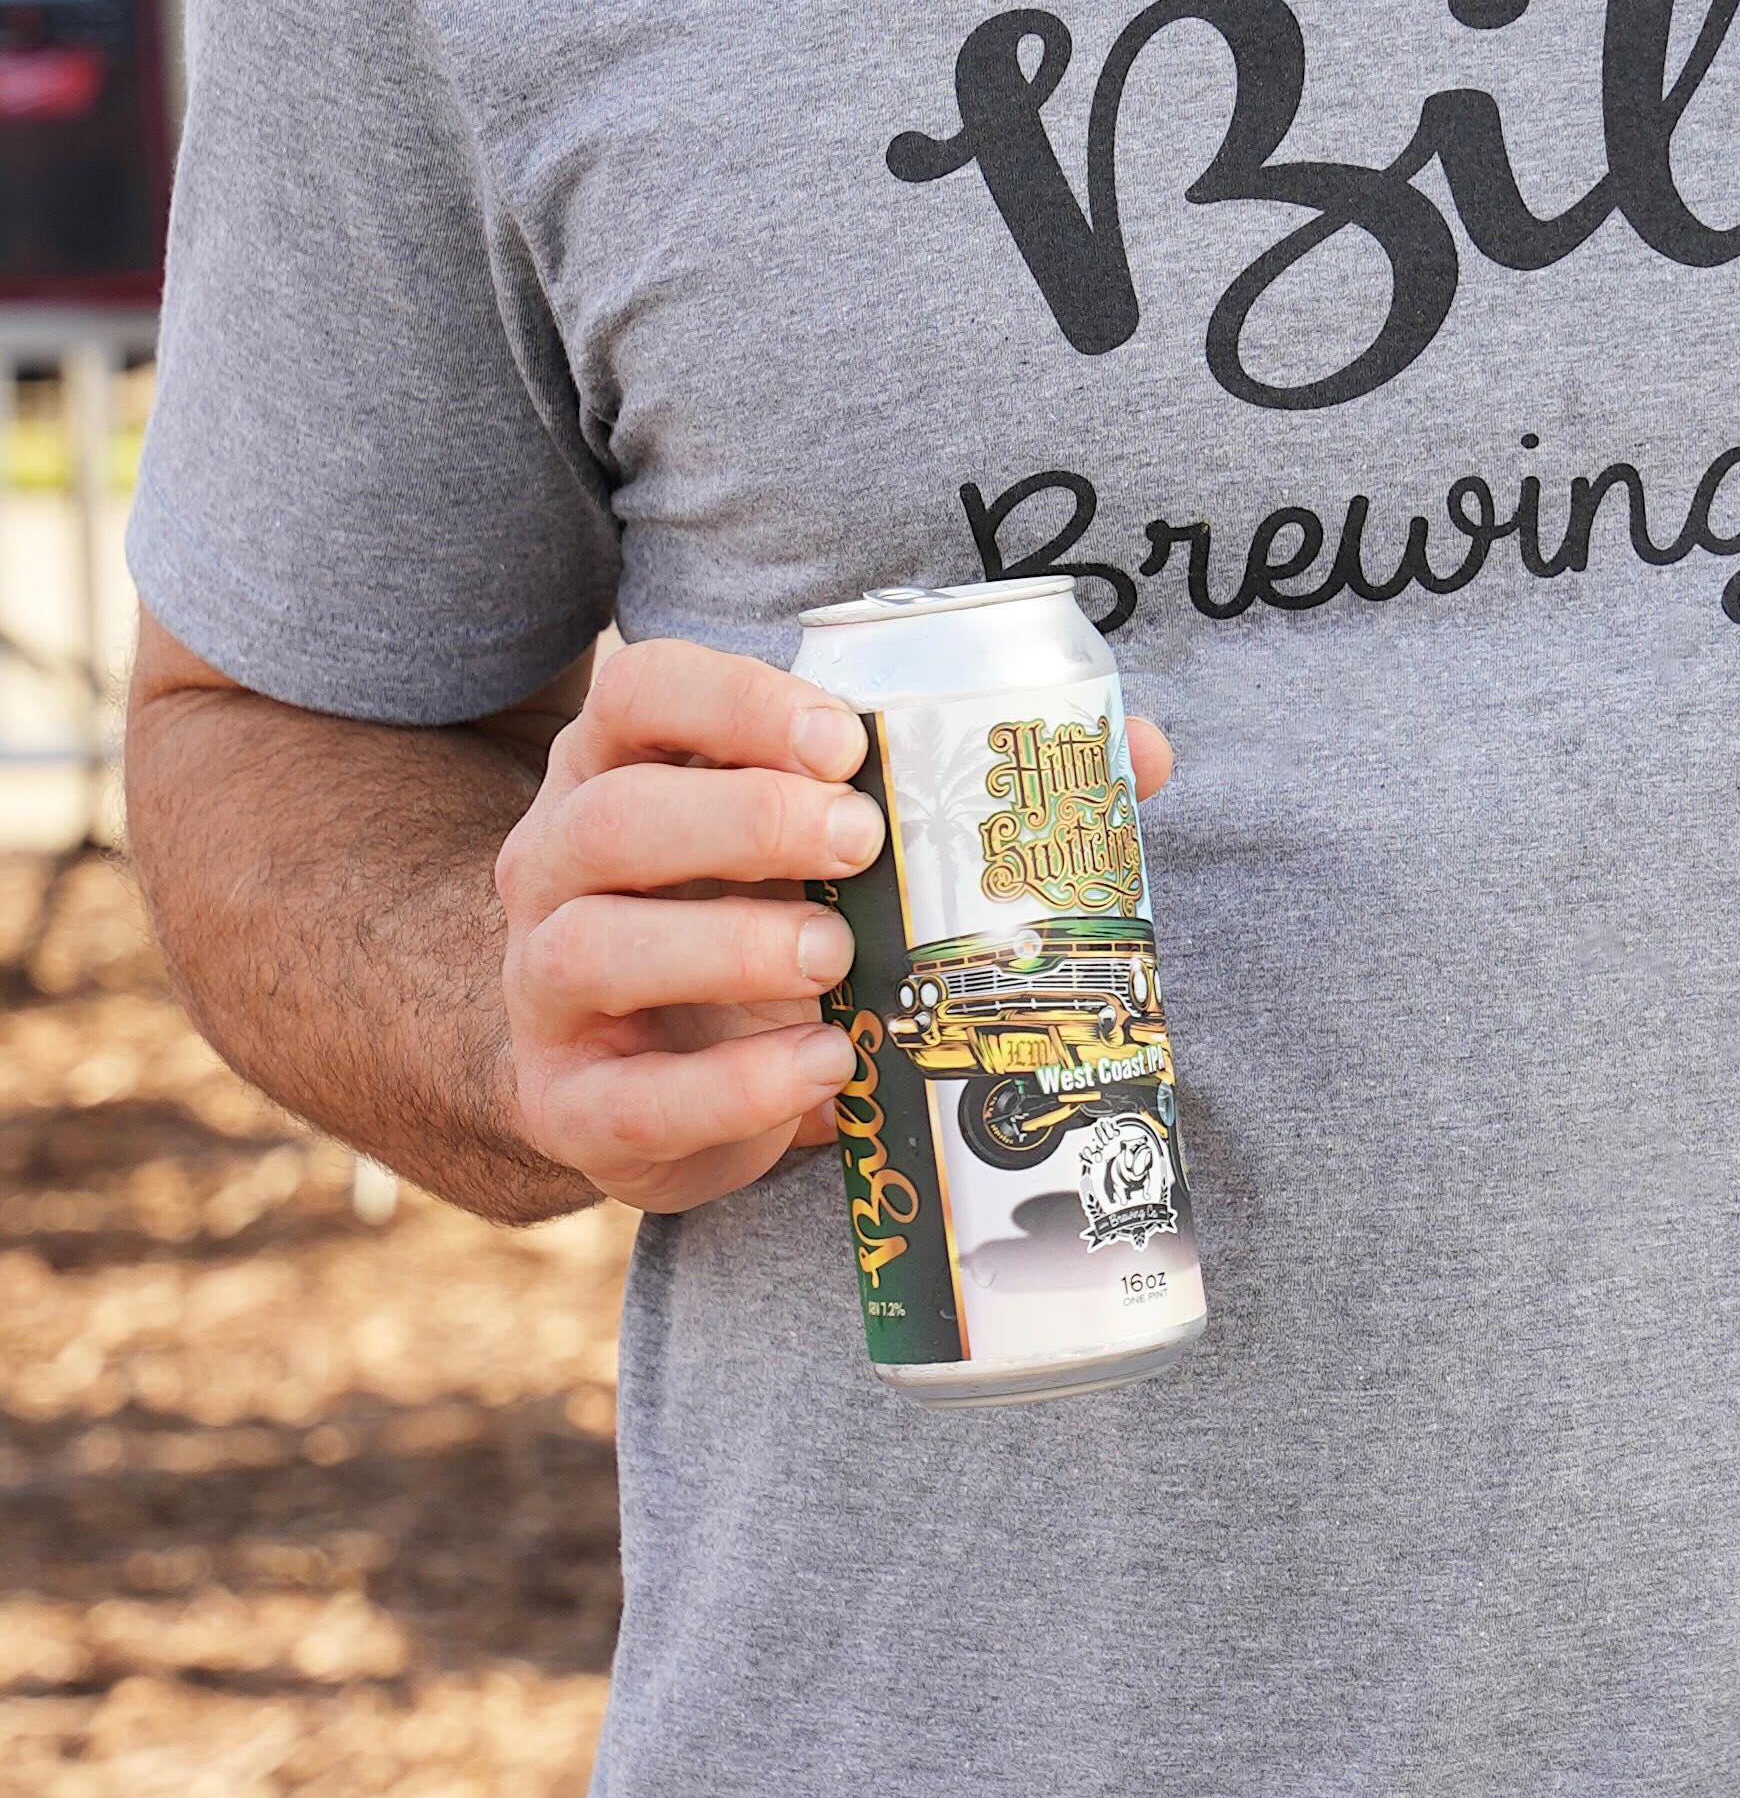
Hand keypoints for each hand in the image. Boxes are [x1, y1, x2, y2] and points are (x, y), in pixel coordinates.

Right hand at [492, 636, 1171, 1217]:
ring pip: (595, 947)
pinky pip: (631, 1097)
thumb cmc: (756, 921)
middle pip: (615, 816)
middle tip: (862, 840)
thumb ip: (970, 788)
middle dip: (743, 820)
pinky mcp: (569, 1104)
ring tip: (839, 959)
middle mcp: (559, 862)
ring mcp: (545, 986)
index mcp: (626, 768)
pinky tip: (826, 1069)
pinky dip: (732, 1088)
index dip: (736, 703)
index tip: (848, 740)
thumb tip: (1137, 749)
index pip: (645, 693)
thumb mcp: (835, 845)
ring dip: (726, 945)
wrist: (636, 1076)